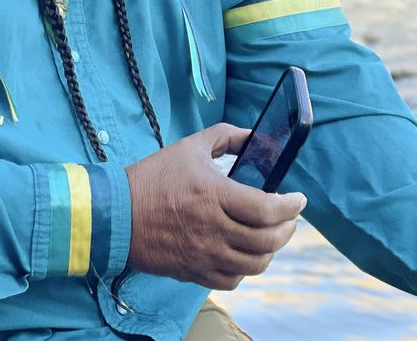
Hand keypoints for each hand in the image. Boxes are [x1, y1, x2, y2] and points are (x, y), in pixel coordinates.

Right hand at [124, 123, 305, 289]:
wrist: (118, 213)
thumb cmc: (153, 177)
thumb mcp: (189, 147)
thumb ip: (225, 137)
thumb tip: (254, 137)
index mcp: (213, 195)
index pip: (267, 209)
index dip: (290, 206)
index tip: (299, 200)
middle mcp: (213, 229)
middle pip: (267, 240)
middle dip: (287, 229)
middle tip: (290, 218)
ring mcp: (204, 254)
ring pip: (255, 264)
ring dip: (271, 250)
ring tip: (272, 236)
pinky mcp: (194, 271)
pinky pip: (233, 279)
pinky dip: (246, 268)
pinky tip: (245, 253)